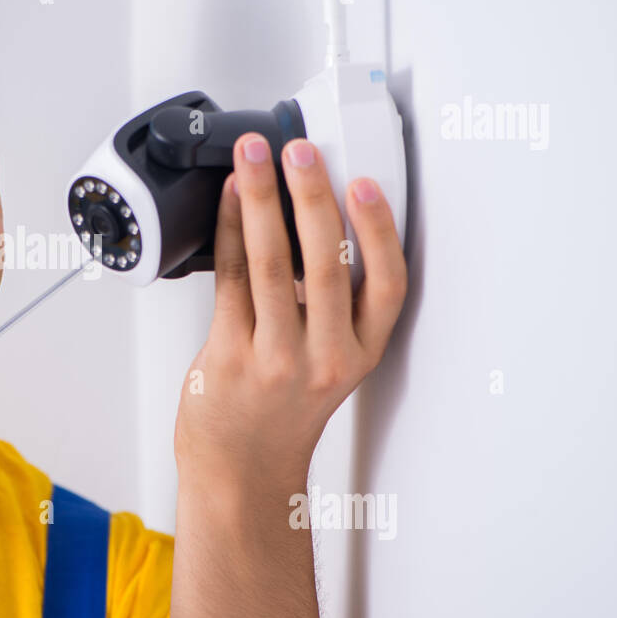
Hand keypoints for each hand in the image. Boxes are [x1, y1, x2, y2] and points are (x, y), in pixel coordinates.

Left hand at [172, 132, 407, 487]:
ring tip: (254, 158)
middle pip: (326, 264)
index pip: (387, 285)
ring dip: (262, 201)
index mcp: (360, 352)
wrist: (240, 467)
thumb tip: (310, 219)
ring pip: (272, 264)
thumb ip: (328, 304)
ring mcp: (275, 358)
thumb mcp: (329, 362)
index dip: (380, 230)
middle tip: (300, 150)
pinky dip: (230, 231)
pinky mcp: (230, 355)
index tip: (365, 184)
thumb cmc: (281, 409)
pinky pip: (231, 279)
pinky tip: (230, 200)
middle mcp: (325, 357)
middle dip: (312, 196)